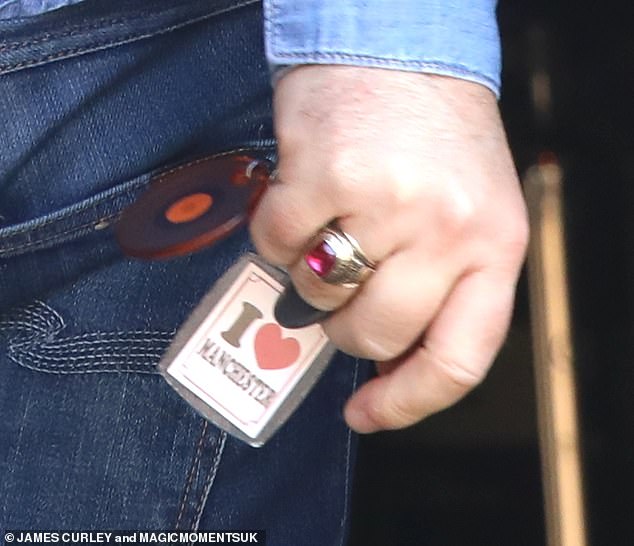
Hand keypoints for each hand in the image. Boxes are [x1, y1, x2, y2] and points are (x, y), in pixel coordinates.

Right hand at [250, 66, 527, 432]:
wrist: (398, 42)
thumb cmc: (431, 132)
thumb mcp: (465, 211)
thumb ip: (432, 285)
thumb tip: (374, 361)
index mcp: (494, 245)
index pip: (457, 360)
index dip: (406, 402)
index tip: (364, 412)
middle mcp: (447, 228)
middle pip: (373, 334)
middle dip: (343, 325)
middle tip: (336, 291)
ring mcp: (386, 202)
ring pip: (317, 294)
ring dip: (309, 272)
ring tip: (326, 224)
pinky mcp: (323, 176)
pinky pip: (275, 244)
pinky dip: (274, 231)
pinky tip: (298, 196)